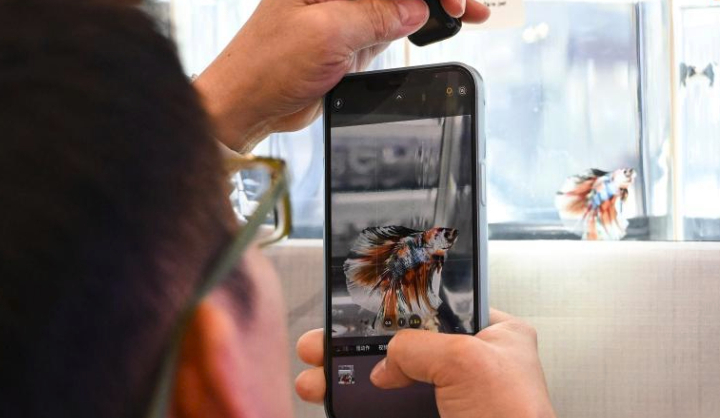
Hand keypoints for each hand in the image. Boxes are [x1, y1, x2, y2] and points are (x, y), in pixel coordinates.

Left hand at [194, 0, 489, 150]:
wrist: (248, 105)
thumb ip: (376, 14)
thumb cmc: (265, 65)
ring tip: (471, 15)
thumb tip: (417, 7)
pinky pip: (395, 21)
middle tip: (470, 7)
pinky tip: (445, 23)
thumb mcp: (327, 34)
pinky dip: (422, 23)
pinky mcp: (353, 34)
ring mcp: (347, 8)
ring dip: (436, 6)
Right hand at [295, 309, 587, 417]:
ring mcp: (446, 406)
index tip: (356, 312)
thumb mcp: (465, 361)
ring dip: (346, 393)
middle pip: (398, 352)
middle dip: (352, 352)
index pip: (433, 312)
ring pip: (384, 394)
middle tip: (320, 348)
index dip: (394, 311)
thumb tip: (384, 362)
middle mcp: (468, 369)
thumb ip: (415, 348)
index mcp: (490, 336)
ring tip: (315, 387)